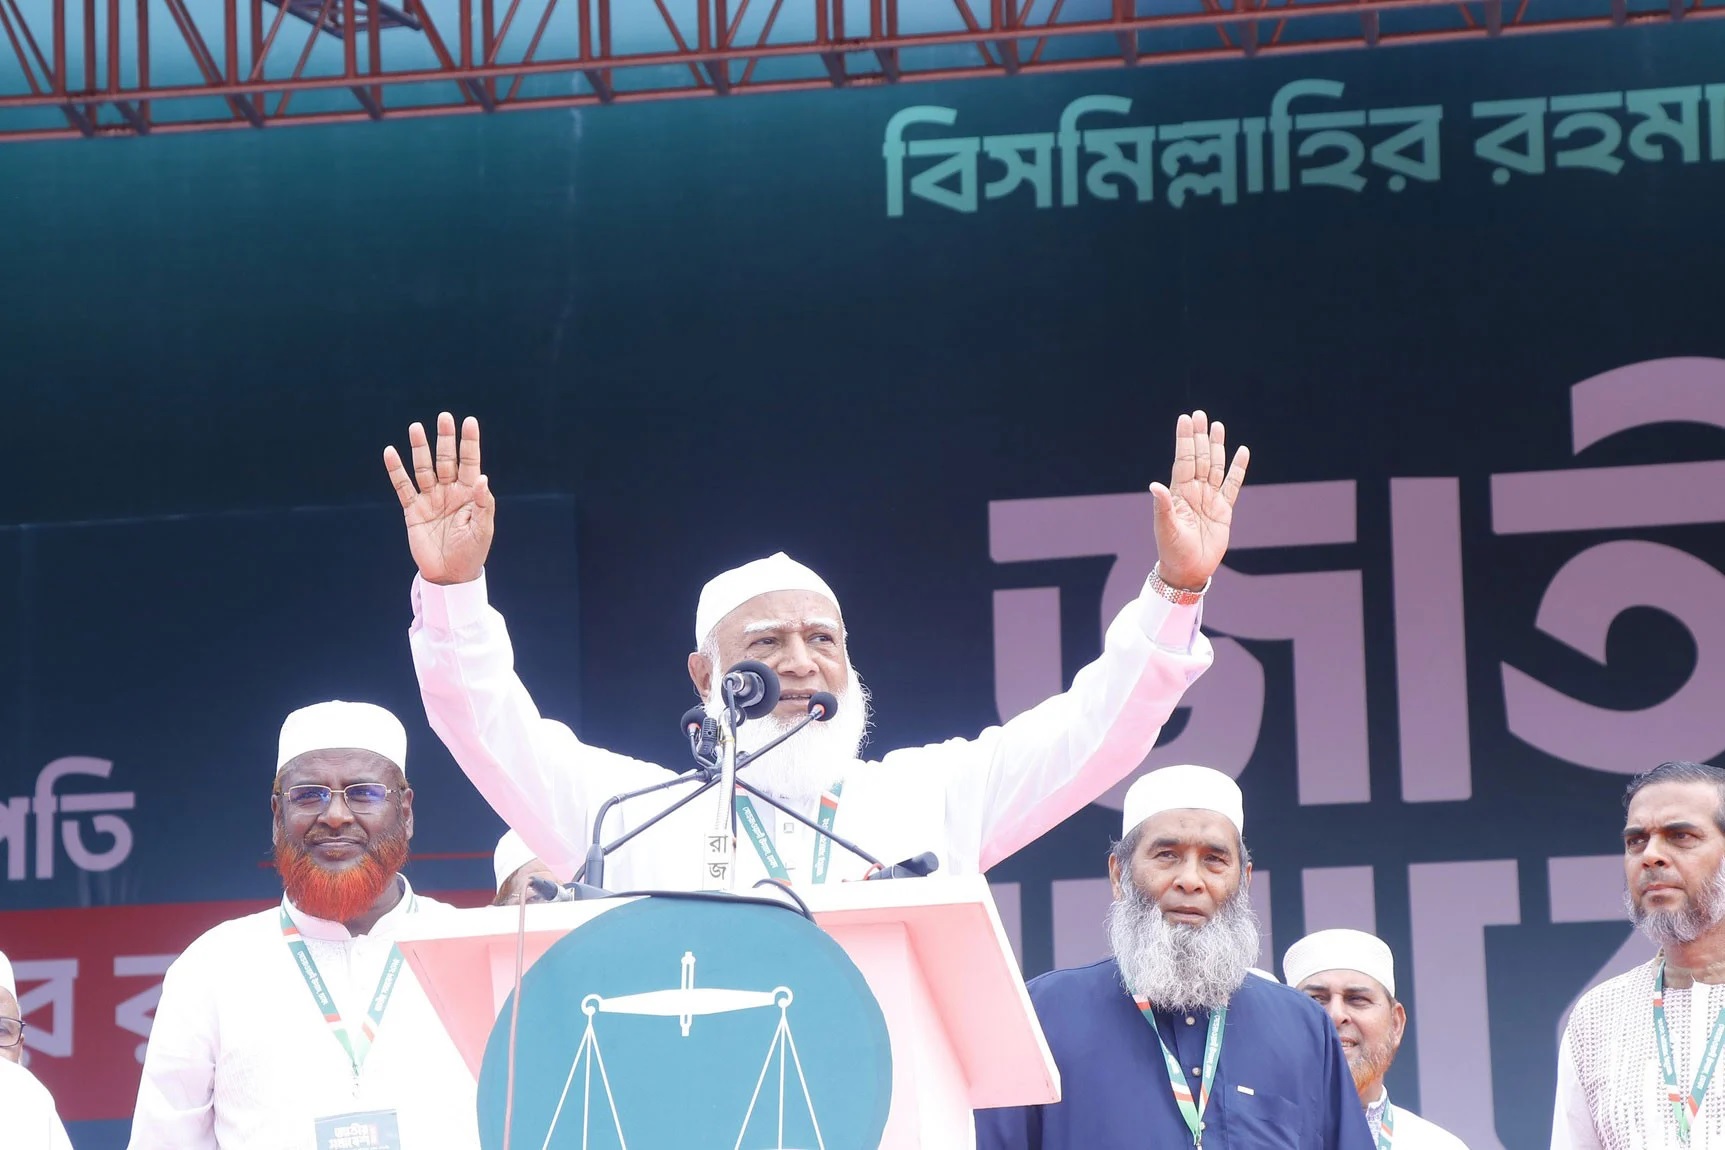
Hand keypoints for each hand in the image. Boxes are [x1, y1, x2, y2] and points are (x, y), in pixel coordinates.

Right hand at [383, 412, 494, 585]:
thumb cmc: (472, 552)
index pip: (470, 462)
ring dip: (420, 449)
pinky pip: (403, 487)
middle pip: (446, 459)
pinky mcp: (412, 510)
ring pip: (423, 468)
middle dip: (444, 439)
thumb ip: (483, 503)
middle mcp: (449, 491)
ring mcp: (430, 499)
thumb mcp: (482, 529)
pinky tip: (390, 452)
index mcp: (468, 493)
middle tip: (444, 418)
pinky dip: (396, 470)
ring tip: (416, 427)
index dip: (469, 442)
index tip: (469, 421)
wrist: (449, 575)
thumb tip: (482, 477)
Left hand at [1151, 410, 1249, 590]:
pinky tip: (1242, 451)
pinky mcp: (1224, 510)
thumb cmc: (1172, 551)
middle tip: (1200, 414)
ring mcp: (1209, 499)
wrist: (1188, 571)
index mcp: (1178, 493)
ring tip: (1218, 426)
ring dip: (1217, 447)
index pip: (1183, 460)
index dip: (1185, 440)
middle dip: (1200, 437)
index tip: (1185, 419)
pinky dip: (1238, 468)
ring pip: (1215, 467)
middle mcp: (1194, 492)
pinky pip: (1232, 485)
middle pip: (1200, 458)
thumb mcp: (1166, 529)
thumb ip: (1162, 507)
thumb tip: (1154, 485)